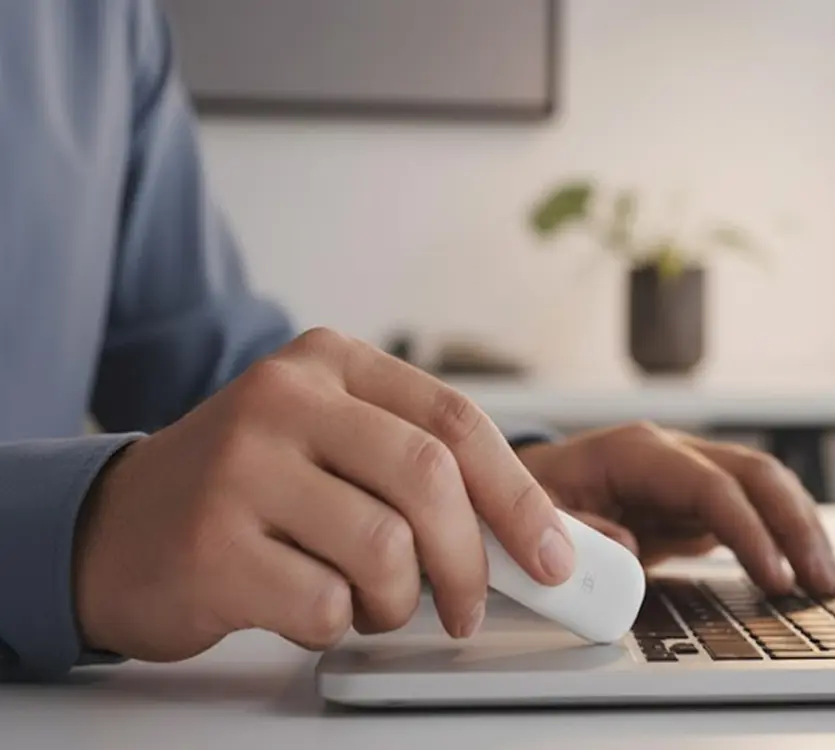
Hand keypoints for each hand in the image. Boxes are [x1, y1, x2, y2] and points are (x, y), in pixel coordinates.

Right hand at [74, 328, 574, 661]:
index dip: (519, 496)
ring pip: (384, 550)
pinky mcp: (211, 545)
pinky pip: (325, 603)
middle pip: (429, 480)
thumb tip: (539, 536)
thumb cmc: (248, 492)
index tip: (554, 555)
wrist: (111, 530)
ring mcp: (240, 468)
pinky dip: (336, 624)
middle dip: (471, 560)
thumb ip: (421, 470)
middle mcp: (283, 399)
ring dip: (396, 601)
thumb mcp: (331, 444)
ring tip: (367, 601)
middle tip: (469, 607)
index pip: (455, 422)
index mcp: (329, 363)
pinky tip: (304, 605)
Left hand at [514, 423, 834, 598]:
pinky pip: (749, 511)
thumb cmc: (522, 496)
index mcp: (635, 452)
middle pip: (755, 476)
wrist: (512, 487)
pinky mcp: (692, 500)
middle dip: (795, 526)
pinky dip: (780, 538)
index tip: (773, 576)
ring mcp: (687, 473)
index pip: (711, 486)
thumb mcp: (530, 516)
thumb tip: (628, 547)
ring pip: (763, 488)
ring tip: (824, 579)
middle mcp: (670, 453)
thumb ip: (576, 530)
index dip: (748, 531)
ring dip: (799, 530)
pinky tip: (798, 569)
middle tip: (821, 580)